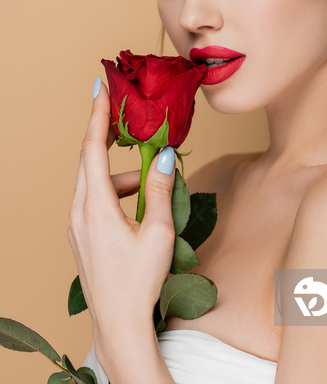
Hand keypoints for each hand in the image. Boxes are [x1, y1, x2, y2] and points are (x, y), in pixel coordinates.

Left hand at [68, 79, 175, 340]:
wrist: (119, 324)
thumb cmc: (139, 281)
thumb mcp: (158, 232)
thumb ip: (160, 189)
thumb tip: (164, 156)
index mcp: (95, 207)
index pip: (92, 149)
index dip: (97, 116)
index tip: (100, 88)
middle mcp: (79, 212)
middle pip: (91, 162)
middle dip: (107, 137)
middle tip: (124, 117)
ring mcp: (77, 226)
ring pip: (97, 183)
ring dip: (123, 176)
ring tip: (152, 187)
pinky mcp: (82, 236)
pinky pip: (96, 200)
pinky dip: (117, 193)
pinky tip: (140, 207)